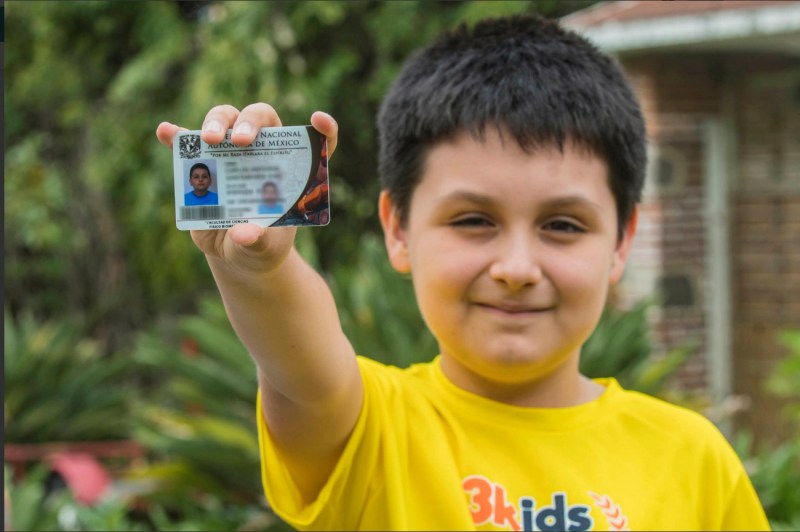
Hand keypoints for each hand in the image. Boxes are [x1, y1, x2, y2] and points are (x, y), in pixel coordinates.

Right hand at [156, 104, 337, 275]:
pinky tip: (166, 133)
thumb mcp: (265, 248)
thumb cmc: (262, 245)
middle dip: (250, 123)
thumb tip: (243, 233)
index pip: (315, 141)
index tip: (319, 120)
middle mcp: (262, 151)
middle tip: (240, 142)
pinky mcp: (202, 164)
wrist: (237, 254)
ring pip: (224, 120)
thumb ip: (259, 240)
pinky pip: (187, 144)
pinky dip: (177, 137)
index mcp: (290, 167)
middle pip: (260, 118)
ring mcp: (230, 154)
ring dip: (215, 123)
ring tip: (208, 139)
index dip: (323, 129)